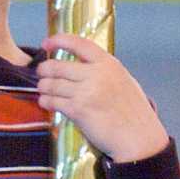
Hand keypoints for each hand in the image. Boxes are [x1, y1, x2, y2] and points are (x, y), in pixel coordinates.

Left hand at [36, 34, 168, 164]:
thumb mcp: (125, 81)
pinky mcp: (79, 111)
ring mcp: (86, 92)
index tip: (46, 43)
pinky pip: (54, 102)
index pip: (79, 43)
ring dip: (43, 86)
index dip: (58, 40)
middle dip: (45, 69)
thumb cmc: (134, 113)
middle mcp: (96, 74)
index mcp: (108, 64)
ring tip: (42, 89)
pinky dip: (46, 101)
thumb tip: (84, 65)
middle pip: (59, 65)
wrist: (139, 138)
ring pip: (53, 84)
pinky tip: (45, 102)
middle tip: (41, 73)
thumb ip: (105, 71)